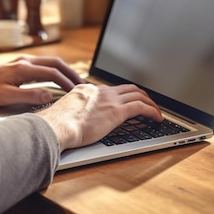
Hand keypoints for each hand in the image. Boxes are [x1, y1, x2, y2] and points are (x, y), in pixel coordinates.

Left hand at [0, 55, 83, 105]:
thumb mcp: (5, 97)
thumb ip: (28, 96)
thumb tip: (48, 95)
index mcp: (23, 68)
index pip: (52, 73)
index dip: (66, 82)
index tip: (76, 91)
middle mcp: (25, 61)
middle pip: (55, 62)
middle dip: (70, 72)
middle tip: (82, 83)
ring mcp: (22, 61)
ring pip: (49, 61)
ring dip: (63, 69)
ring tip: (73, 80)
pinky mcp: (18, 64)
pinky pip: (42, 63)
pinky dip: (53, 69)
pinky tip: (56, 77)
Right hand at [37, 83, 162, 151]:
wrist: (58, 126)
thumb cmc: (56, 124)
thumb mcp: (64, 112)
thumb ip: (72, 112)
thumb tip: (71, 121)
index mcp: (87, 90)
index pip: (109, 90)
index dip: (120, 95)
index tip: (124, 102)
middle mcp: (100, 91)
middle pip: (127, 88)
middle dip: (140, 94)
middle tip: (147, 102)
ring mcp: (110, 100)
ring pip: (138, 95)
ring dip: (150, 102)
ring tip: (156, 111)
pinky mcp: (117, 111)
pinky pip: (141, 107)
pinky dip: (152, 111)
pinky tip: (157, 118)